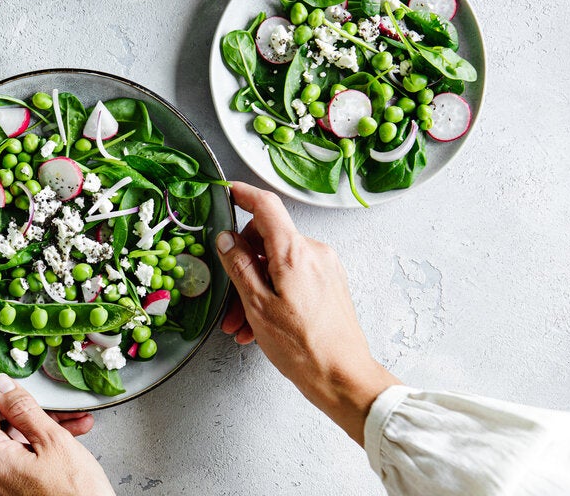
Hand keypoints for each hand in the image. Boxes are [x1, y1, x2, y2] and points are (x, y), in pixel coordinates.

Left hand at [0, 374, 114, 495]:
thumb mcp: (53, 442)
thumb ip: (23, 409)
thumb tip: (3, 386)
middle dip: (14, 405)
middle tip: (33, 391)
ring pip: (9, 440)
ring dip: (36, 424)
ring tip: (69, 418)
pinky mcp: (12, 491)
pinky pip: (18, 457)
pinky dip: (39, 443)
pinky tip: (68, 434)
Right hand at [217, 181, 398, 444]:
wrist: (343, 377)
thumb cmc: (304, 347)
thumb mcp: (258, 305)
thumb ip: (239, 266)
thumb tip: (226, 239)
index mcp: (294, 252)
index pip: (266, 206)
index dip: (243, 194)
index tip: (226, 192)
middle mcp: (314, 253)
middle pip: (268, 238)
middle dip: (242, 263)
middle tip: (228, 296)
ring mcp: (324, 268)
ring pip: (277, 263)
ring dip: (254, 287)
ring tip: (242, 323)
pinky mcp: (329, 284)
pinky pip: (292, 277)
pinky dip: (272, 293)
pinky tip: (260, 323)